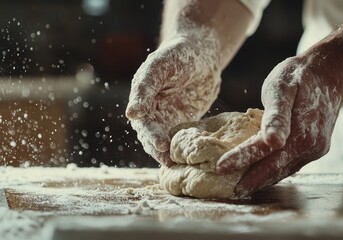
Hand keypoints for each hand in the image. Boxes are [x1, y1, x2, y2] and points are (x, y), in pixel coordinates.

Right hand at [126, 33, 220, 165]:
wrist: (202, 54)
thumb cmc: (178, 54)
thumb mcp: (161, 65)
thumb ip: (146, 87)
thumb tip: (132, 114)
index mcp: (142, 99)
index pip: (143, 122)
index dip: (150, 135)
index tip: (160, 144)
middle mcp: (152, 112)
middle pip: (152, 137)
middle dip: (159, 149)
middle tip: (170, 159)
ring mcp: (168, 118)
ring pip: (165, 141)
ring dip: (170, 153)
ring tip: (178, 165)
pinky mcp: (184, 123)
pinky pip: (181, 138)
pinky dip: (184, 149)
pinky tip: (191, 159)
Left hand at [216, 56, 342, 196]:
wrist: (330, 74)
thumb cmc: (300, 76)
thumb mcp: (283, 87)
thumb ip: (277, 115)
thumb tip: (272, 141)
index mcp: (300, 131)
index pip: (263, 152)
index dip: (240, 160)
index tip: (220, 168)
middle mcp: (310, 146)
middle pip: (275, 169)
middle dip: (252, 181)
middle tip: (231, 192)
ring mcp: (315, 150)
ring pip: (284, 170)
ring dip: (263, 180)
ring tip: (243, 187)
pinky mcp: (316, 149)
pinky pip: (292, 164)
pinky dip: (275, 170)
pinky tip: (264, 173)